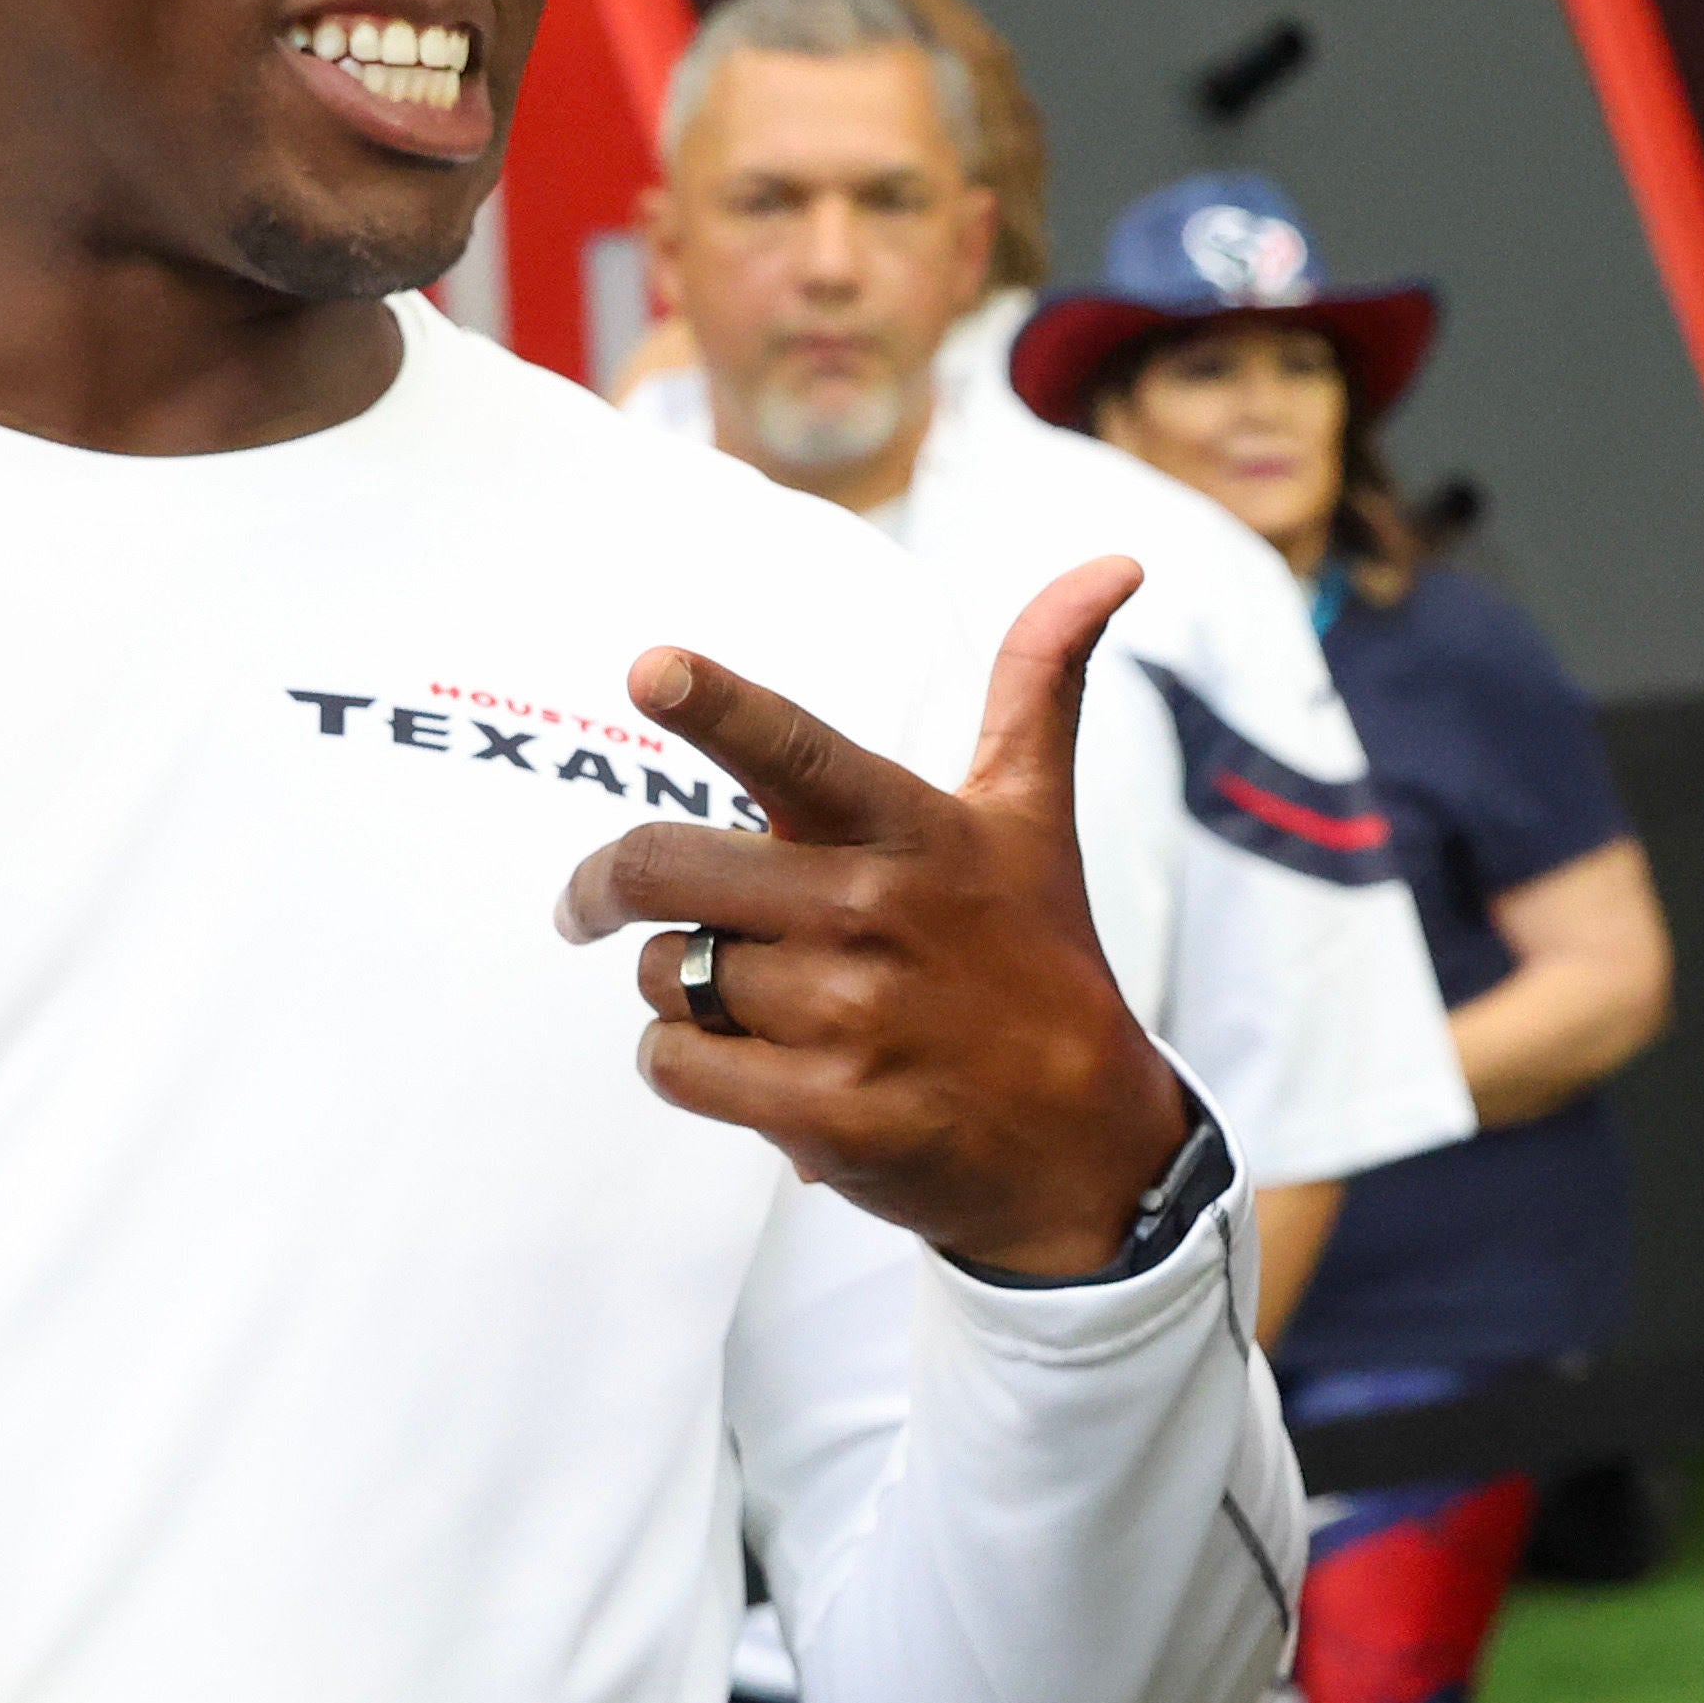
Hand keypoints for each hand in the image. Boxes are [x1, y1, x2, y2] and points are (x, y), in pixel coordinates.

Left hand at [550, 560, 1194, 1281]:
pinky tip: (748, 1064)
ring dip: (675, 986)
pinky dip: (683, 1063)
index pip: (796, 750)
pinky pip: (674, 1064)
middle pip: (663, 865)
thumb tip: (1114, 562)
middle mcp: (875, 911)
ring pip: (663, 972)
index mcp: (911, 828)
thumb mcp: (1033, 815)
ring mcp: (851, 1017)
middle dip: (603, 885)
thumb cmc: (1036, 956)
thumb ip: (1040, 682)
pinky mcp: (827, 1113)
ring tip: (752, 1001)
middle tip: (590, 902)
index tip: (648, 669)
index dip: (715, 704)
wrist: (1083, 1140)